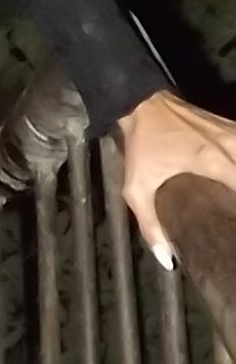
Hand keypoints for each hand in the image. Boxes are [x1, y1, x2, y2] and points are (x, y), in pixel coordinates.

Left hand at [117, 88, 235, 266]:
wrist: (143, 104)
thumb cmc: (142, 146)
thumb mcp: (137, 187)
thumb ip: (150, 225)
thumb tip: (166, 259)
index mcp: (215, 161)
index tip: (234, 227)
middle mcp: (232, 145)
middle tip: (233, 218)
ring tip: (234, 204)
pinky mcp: (235, 127)